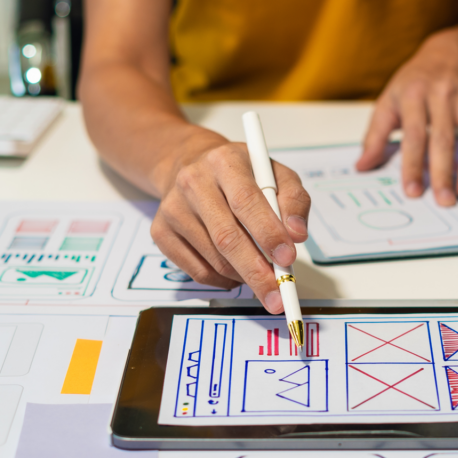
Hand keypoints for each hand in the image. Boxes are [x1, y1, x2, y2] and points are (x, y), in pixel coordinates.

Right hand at [150, 127, 310, 312]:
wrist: (191, 164)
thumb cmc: (241, 174)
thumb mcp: (275, 174)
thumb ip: (294, 200)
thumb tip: (297, 234)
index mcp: (225, 162)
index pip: (246, 200)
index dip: (268, 233)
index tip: (287, 258)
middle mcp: (193, 183)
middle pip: (226, 237)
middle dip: (256, 271)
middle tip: (278, 295)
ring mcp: (173, 209)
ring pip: (214, 259)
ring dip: (244, 276)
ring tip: (261, 274)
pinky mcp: (161, 232)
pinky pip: (197, 271)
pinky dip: (223, 280)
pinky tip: (236, 272)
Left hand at [356, 28, 457, 205]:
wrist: (453, 51)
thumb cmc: (416, 81)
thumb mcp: (389, 100)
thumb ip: (376, 135)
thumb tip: (362, 166)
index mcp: (413, 94)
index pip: (413, 135)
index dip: (412, 165)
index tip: (413, 192)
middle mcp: (443, 93)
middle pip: (444, 137)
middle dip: (444, 172)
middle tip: (444, 201)